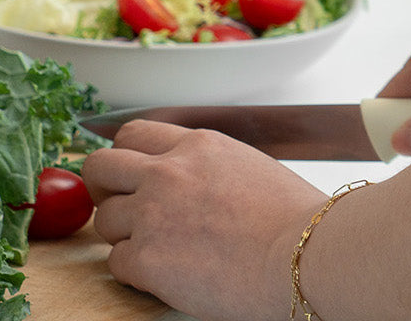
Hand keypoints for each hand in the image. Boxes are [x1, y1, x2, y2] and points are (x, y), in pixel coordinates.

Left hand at [83, 121, 323, 320]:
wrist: (311, 259)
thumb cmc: (301, 224)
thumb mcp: (251, 168)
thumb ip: (209, 168)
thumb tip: (193, 181)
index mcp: (196, 147)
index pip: (133, 134)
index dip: (125, 158)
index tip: (128, 176)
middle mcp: (167, 173)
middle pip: (100, 167)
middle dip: (102, 189)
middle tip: (117, 209)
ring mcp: (153, 214)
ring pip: (105, 220)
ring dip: (124, 237)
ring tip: (158, 252)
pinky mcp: (148, 258)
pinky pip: (116, 263)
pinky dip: (134, 273)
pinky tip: (162, 277)